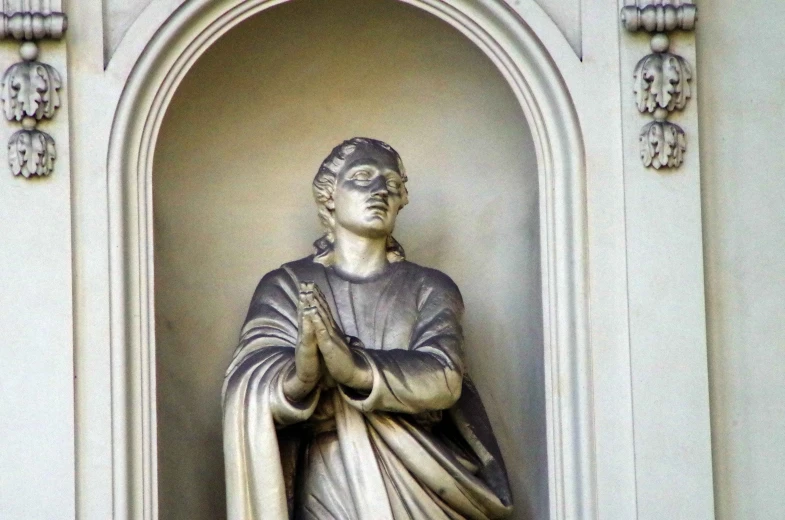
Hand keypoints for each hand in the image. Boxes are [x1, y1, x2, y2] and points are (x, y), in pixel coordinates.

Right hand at [282, 282, 322, 400]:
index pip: (309, 311)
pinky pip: (307, 335)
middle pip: (304, 312)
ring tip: (304, 294)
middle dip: (305, 297)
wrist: (305, 377)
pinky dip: (307, 325)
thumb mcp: (314, 342)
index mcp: (308, 331)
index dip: (309, 298)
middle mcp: (304, 333)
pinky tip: (308, 315)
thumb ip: (313, 331)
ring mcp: (303, 340)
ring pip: (304, 321)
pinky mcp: (305, 349)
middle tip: (305, 282)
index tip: (310, 283)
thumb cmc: (311, 360)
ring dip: (304, 307)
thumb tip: (314, 321)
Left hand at [304, 284, 372, 390]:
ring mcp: (331, 336)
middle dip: (315, 295)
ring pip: (322, 317)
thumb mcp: (337, 342)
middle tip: (307, 282)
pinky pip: (322, 332)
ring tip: (309, 291)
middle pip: (323, 309)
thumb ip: (333, 332)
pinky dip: (316, 320)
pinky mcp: (329, 346)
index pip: (325, 310)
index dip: (318, 298)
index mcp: (332, 330)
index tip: (311, 285)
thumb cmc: (344, 358)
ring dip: (315, 303)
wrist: (353, 371)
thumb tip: (330, 324)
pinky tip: (311, 311)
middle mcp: (332, 330)